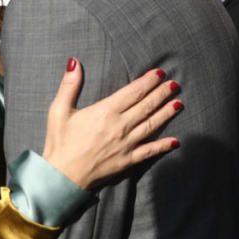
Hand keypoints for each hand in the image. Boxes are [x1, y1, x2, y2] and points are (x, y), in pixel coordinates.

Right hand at [43, 59, 181, 189]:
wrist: (60, 177)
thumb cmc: (60, 142)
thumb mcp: (59, 110)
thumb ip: (70, 85)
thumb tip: (74, 61)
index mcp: (105, 111)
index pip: (133, 92)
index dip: (148, 81)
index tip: (159, 72)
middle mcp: (120, 126)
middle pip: (146, 106)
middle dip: (162, 93)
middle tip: (175, 84)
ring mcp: (126, 144)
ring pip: (152, 125)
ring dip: (166, 113)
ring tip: (179, 103)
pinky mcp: (127, 160)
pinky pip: (149, 151)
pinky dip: (163, 145)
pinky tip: (175, 141)